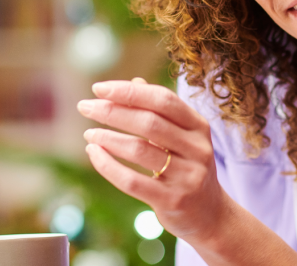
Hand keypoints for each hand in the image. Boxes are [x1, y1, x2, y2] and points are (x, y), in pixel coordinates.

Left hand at [77, 78, 229, 240]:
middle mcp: (197, 148)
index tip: (99, 88)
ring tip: (89, 133)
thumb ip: (161, 111)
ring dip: (108, 138)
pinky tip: (94, 155)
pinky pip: (132, 181)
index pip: (163, 100)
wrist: (210, 214)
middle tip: (85, 107)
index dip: (130, 91)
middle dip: (113, 111)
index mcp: (199, 126)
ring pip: (139, 150)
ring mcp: (187, 175)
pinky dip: (107, 166)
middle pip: (149, 122)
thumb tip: (134, 82)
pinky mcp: (173, 200)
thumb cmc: (189, 167)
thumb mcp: (183, 137)